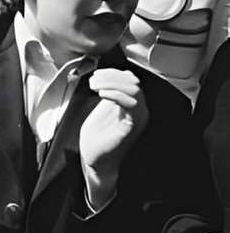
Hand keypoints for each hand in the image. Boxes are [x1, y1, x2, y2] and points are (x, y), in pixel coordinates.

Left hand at [79, 68, 147, 185]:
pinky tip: (102, 95)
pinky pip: (132, 105)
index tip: (97, 74)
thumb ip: (110, 93)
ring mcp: (136, 119)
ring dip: (111, 83)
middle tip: (94, 81)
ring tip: (95, 87)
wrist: (96, 159)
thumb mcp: (104, 108)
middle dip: (110, 76)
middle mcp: (139, 111)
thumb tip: (106, 75)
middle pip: (133, 82)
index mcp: (132, 105)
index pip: (131, 79)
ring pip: (134, 90)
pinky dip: (116, 94)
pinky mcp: (130, 127)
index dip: (113, 73)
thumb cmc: (98, 135)